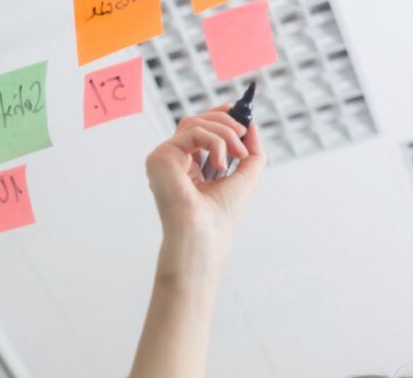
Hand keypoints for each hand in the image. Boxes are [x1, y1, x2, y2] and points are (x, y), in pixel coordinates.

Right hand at [145, 106, 265, 256]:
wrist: (205, 232)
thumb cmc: (222, 215)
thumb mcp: (247, 177)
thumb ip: (252, 151)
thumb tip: (252, 126)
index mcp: (189, 168)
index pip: (200, 132)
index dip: (218, 117)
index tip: (237, 110)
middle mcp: (175, 162)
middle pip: (196, 122)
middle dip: (225, 122)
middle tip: (242, 132)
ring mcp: (165, 159)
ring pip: (194, 123)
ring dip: (223, 132)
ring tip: (237, 153)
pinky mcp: (160, 157)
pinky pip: (191, 131)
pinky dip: (214, 141)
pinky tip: (221, 162)